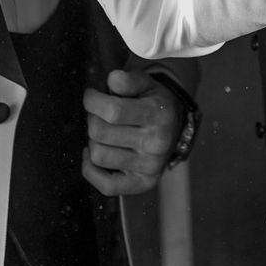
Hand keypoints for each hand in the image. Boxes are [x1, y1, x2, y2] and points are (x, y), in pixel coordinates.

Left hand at [81, 69, 182, 195]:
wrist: (175, 128)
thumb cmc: (154, 103)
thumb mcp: (146, 84)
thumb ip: (128, 80)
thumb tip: (112, 80)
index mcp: (158, 114)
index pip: (112, 111)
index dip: (92, 101)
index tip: (91, 96)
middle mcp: (156, 143)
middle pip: (100, 133)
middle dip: (92, 119)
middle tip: (98, 114)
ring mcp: (149, 166)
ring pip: (98, 156)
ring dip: (93, 141)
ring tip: (102, 133)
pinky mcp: (142, 184)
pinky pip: (106, 186)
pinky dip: (91, 170)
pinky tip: (93, 154)